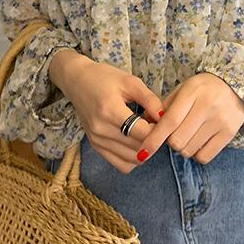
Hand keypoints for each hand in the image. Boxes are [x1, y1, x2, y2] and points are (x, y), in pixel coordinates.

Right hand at [50, 50, 163, 174]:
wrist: (78, 81)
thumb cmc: (105, 78)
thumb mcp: (131, 82)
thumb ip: (150, 100)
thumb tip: (165, 118)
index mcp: (110, 111)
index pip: (142, 133)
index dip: (157, 129)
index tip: (160, 119)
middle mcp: (101, 130)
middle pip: (138, 149)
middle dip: (153, 140)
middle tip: (154, 125)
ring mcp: (97, 141)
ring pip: (132, 160)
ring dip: (144, 150)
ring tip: (144, 131)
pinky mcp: (96, 147)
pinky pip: (121, 165)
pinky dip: (133, 158)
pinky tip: (135, 141)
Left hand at [136, 73, 243, 164]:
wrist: (235, 85)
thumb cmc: (202, 89)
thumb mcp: (182, 90)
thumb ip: (163, 107)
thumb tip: (143, 124)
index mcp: (193, 92)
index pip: (170, 121)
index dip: (154, 138)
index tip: (143, 151)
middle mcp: (208, 106)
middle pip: (178, 140)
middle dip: (169, 141)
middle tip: (173, 133)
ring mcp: (221, 121)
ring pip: (189, 150)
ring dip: (182, 148)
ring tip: (188, 135)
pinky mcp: (229, 133)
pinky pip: (204, 157)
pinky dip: (196, 154)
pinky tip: (198, 142)